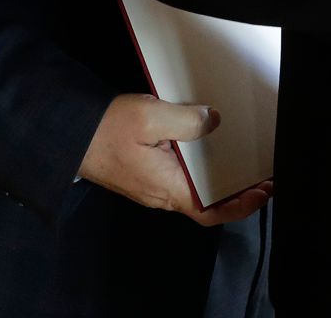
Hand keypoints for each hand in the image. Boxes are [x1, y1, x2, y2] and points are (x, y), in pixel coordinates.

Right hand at [77, 93, 271, 225]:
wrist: (69, 134)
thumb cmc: (105, 130)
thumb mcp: (149, 118)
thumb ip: (186, 121)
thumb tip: (213, 122)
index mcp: (166, 187)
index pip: (209, 212)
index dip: (240, 206)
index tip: (261, 192)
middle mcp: (161, 193)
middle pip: (206, 200)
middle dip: (235, 189)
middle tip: (260, 172)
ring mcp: (152, 184)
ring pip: (193, 187)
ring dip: (219, 177)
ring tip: (242, 158)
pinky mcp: (146, 172)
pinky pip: (179, 175)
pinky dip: (199, 167)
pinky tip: (208, 146)